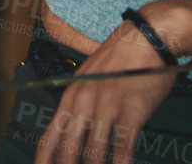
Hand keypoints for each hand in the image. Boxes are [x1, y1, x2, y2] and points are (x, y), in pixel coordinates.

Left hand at [36, 14, 182, 163]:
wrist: (146, 38)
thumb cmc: (120, 60)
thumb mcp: (90, 80)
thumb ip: (80, 107)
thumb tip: (76, 138)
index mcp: (70, 96)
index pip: (49, 138)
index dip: (44, 162)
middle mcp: (83, 102)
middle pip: (69, 150)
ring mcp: (106, 106)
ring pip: (95, 153)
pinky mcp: (131, 110)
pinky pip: (123, 148)